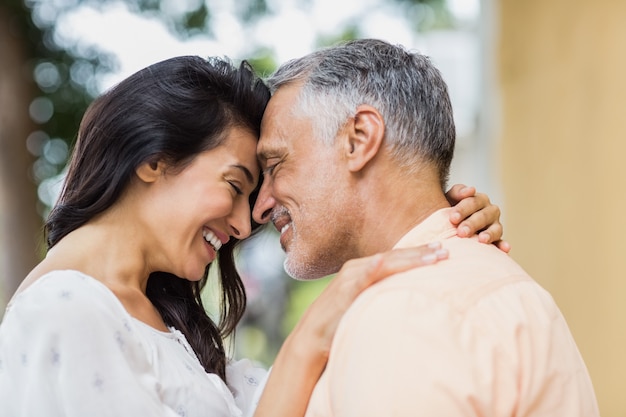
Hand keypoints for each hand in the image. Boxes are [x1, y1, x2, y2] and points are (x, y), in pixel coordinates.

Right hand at [296, 243, 448, 356]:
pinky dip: (370, 269)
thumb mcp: (364, 301)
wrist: (312, 336)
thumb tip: (407, 292)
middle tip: (446, 250)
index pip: (395, 257)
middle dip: (421, 253)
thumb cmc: (340, 320)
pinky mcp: (343, 293)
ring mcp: (349, 279)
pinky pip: (359, 279)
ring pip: (383, 264)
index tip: (442, 250)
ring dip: (407, 259)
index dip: (418, 253)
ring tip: (429, 256)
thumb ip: (381, 292)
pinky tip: (379, 262)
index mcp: (363, 269)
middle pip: (394, 257)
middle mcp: (357, 268)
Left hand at [446, 184, 510, 252]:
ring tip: (481, 240)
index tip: (453, 218)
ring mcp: (495, 225)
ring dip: (489, 234)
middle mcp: (490, 211)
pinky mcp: (496, 239)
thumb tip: (471, 190)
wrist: (450, 224)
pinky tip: (505, 249)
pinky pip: (500, 242)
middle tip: (461, 232)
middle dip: (472, 224)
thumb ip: (458, 192)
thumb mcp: (450, 198)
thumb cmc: (448, 209)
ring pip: (495, 228)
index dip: (462, 210)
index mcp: (479, 199)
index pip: (472, 202)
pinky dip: (502, 245)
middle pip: (483, 216)